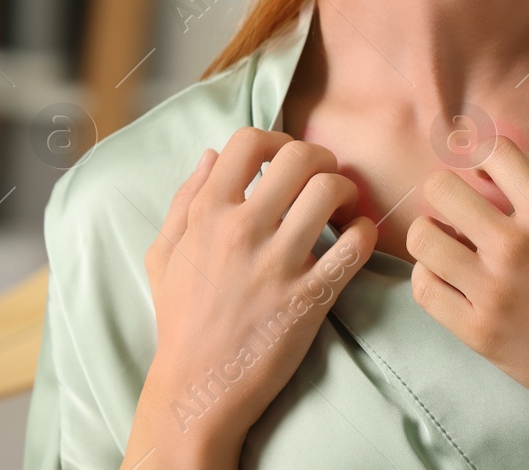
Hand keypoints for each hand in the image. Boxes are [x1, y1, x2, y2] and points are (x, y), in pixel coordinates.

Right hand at [128, 127, 376, 467]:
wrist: (197, 388)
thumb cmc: (180, 321)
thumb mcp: (163, 253)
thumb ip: (185, 200)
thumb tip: (211, 154)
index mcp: (207, 213)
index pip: (249, 141)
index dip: (276, 140)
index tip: (286, 160)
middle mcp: (241, 229)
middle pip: (299, 157)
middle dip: (322, 160)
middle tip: (324, 180)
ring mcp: (276, 263)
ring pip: (330, 191)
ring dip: (346, 192)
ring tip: (343, 210)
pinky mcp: (308, 298)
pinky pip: (354, 245)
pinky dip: (364, 232)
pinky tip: (356, 239)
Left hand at [405, 131, 528, 425]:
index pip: (490, 153)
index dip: (485, 156)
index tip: (490, 175)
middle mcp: (515, 246)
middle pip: (441, 189)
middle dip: (450, 191)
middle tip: (464, 209)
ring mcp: (492, 291)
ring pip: (423, 237)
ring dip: (435, 234)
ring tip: (453, 244)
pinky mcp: (478, 331)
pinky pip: (424, 289)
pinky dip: (429, 278)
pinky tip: (450, 279)